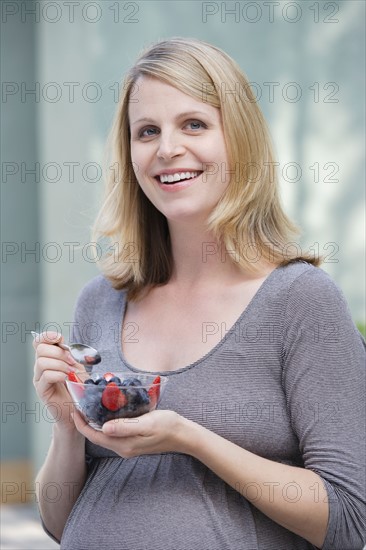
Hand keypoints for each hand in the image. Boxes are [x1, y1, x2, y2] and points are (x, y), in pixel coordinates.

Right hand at [33, 331, 84, 429]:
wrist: (78, 408)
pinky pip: (46, 376)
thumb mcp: (77, 366)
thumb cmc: (77, 386)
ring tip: (71, 372)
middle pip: (41, 349)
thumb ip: (71, 355)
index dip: (48, 336)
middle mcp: (41, 367)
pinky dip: (58, 374)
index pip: (39, 341)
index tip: (60, 339)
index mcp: (48, 358)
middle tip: (72, 362)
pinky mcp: (42, 390)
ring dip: (60, 364)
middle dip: (59, 353)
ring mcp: (39, 378)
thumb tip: (67, 346)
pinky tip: (66, 379)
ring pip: (42, 362)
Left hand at [72, 409, 190, 457]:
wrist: (184, 435)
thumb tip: (104, 427)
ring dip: (94, 422)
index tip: (74, 408)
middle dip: (85, 422)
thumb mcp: (147, 423)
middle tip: (79, 404)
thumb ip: (125, 426)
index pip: (94, 435)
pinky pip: (113, 433)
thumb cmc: (168, 426)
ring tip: (89, 406)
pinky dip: (105, 423)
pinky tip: (107, 412)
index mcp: (124, 444)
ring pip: (104, 435)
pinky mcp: (133, 442)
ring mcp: (128, 446)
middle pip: (96, 436)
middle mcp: (123, 448)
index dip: (81, 423)